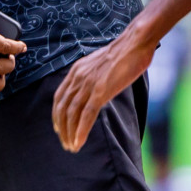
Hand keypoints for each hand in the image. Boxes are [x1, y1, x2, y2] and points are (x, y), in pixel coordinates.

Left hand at [52, 32, 152, 152]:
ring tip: (72, 146)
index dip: (57, 114)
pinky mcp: (101, 90)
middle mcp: (77, 78)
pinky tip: (80, 142)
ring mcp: (88, 84)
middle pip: (63, 108)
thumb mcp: (99, 65)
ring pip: (73, 114)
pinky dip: (82, 130)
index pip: (59, 97)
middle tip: (65, 143)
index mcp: (76, 71)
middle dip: (62, 128)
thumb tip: (92, 90)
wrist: (134, 43)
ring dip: (70, 133)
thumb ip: (91, 77)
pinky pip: (87, 114)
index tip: (58, 128)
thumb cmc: (123, 54)